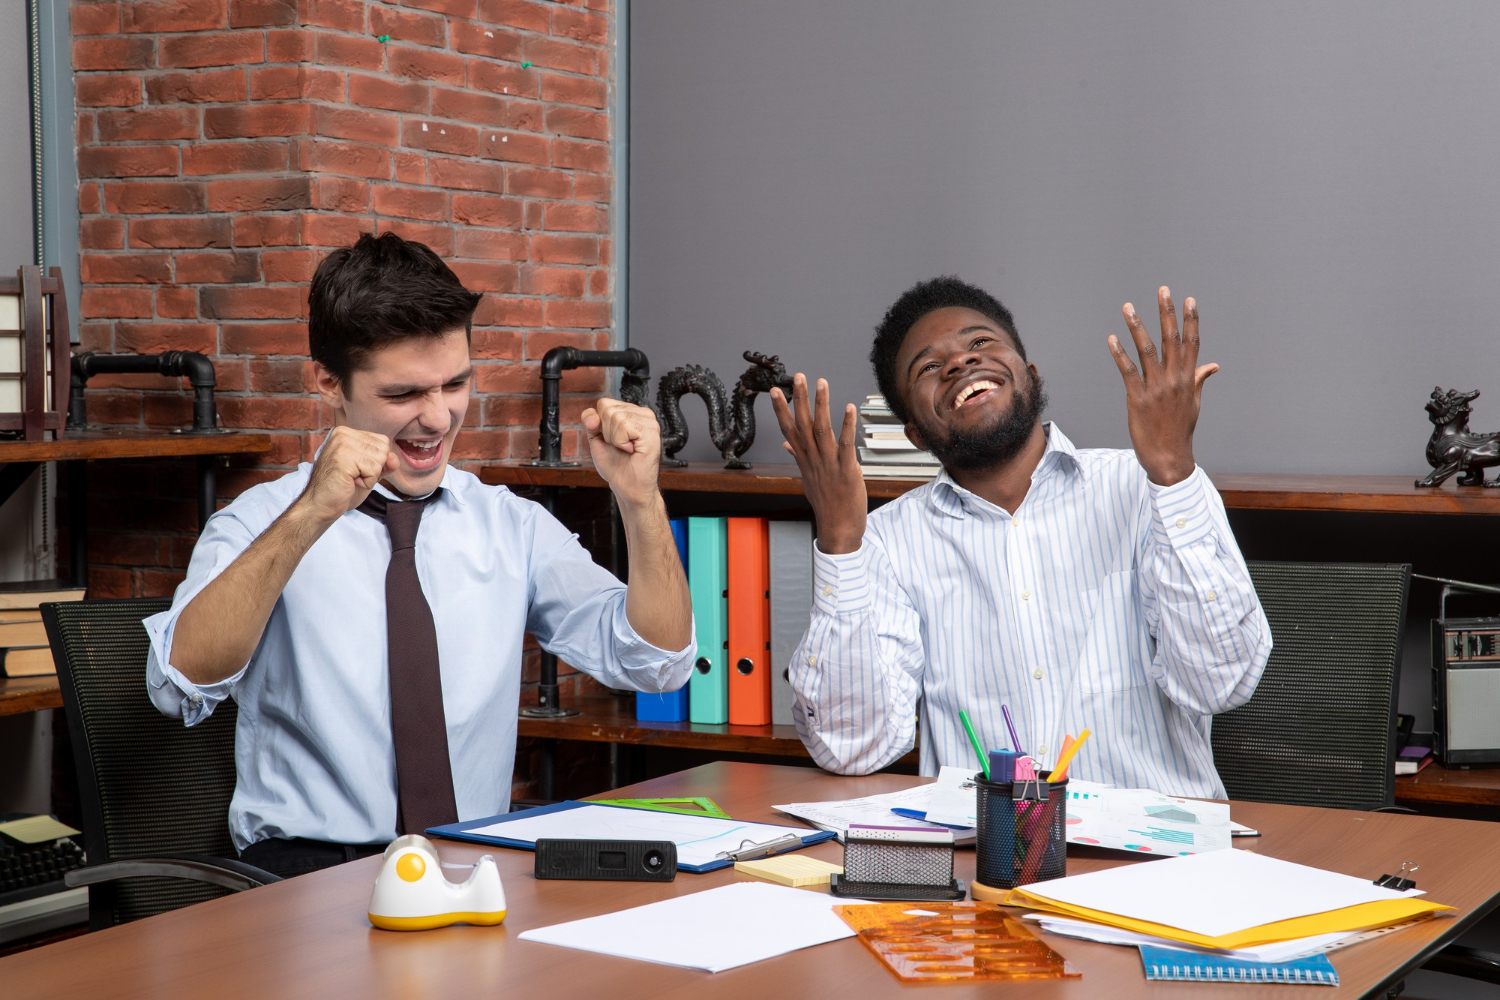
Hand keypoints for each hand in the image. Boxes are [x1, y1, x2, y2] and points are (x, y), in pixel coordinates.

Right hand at [296, 425, 397, 523]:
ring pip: (380, 459)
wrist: (319, 505)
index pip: (382, 441)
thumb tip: (394, 458)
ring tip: (351, 479)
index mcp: (346, 432)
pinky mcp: (344, 458)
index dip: (377, 462)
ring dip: (371, 476)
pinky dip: (367, 482)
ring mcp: (342, 444)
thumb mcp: (368, 472)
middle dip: (374, 469)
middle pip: (383, 449)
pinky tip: (350, 483)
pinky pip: (374, 470)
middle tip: (353, 476)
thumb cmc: (342, 489)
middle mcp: (342, 433)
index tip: (357, 470)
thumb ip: (384, 463)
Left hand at [584, 398, 661, 510]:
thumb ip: (590, 422)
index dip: (600, 424)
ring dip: (614, 439)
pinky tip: (631, 450)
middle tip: (619, 446)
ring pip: (616, 417)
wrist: (627, 486)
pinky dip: (621, 442)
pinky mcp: (651, 433)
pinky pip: (624, 427)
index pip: (604, 403)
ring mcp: (649, 423)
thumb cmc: (616, 465)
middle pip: (608, 409)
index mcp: (632, 412)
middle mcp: (643, 414)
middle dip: (607, 432)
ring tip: (626, 449)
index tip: (611, 439)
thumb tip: (593, 416)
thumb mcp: (596, 439)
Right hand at [770, 374, 865, 553]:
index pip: (789, 430)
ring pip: (822, 430)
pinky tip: (848, 408)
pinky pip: (846, 445)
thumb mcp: (809, 480)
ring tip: (821, 383)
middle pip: (803, 425)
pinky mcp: (847, 471)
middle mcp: (813, 460)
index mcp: (804, 461)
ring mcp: (829, 465)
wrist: (838, 530)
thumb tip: (787, 445)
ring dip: (821, 405)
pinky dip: (847, 426)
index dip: (782, 410)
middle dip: (799, 399)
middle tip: (798, 377)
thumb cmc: (827, 504)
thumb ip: (798, 459)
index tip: (775, 391)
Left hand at [1108, 286, 1218, 486]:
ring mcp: (1156, 389)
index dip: (1191, 320)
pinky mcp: (1138, 400)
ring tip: (1128, 307)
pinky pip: (1128, 372)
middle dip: (1167, 313)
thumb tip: (1213, 365)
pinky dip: (1119, 354)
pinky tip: (1112, 339)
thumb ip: (1199, 379)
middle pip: (1172, 340)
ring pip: (1148, 351)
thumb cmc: (1180, 430)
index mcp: (1188, 380)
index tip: (1189, 300)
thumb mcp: (1193, 403)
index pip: (1192, 343)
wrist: (1169, 459)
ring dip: (1137, 327)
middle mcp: (1175, 381)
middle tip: (1163, 290)